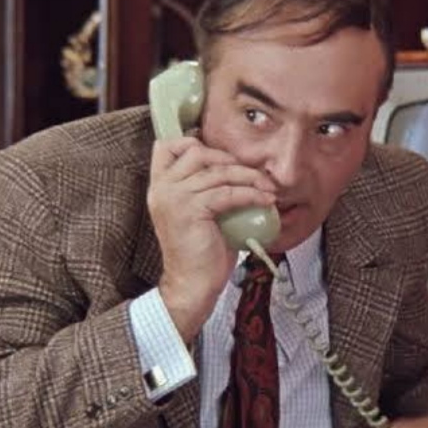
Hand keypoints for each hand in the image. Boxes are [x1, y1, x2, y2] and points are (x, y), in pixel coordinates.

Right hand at [147, 137, 275, 341]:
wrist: (191, 284)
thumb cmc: (199, 253)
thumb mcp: (198, 214)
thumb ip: (207, 189)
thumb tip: (237, 171)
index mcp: (159, 187)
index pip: (166, 146)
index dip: (193, 143)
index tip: (222, 157)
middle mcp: (162, 188)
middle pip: (197, 152)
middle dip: (230, 159)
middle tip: (254, 174)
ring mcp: (174, 197)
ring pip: (218, 171)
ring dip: (249, 176)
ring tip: (268, 187)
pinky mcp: (191, 210)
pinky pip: (228, 192)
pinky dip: (252, 193)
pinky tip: (266, 200)